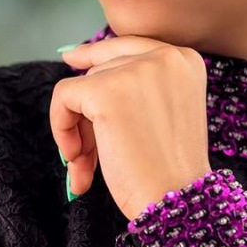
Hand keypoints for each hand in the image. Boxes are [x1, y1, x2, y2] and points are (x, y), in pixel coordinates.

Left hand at [51, 35, 212, 221]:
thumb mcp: (162, 112)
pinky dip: (61, 127)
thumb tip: (72, 55)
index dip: (97, 53)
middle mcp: (166, 56)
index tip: (71, 58)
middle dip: (90, 112)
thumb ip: (133, 84)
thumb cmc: (168, 169)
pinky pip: (64, 96)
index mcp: (185, 60)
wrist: (175, 200)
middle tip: (86, 154)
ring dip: (78, 129)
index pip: (130, 46)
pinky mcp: (107, 91)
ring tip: (87, 167)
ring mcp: (137, 70)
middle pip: (103, 69)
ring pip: (83, 85)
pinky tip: (77, 158)